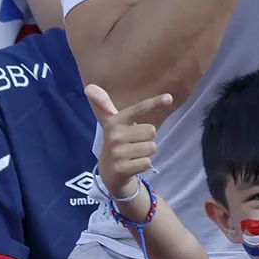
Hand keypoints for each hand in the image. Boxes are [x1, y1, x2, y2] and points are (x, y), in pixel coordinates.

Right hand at [85, 84, 171, 206]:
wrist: (109, 171)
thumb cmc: (117, 142)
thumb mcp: (112, 122)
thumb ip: (104, 103)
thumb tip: (89, 86)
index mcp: (115, 121)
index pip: (139, 109)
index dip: (154, 102)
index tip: (169, 98)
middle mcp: (114, 135)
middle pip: (151, 130)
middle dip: (148, 138)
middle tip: (135, 143)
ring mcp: (117, 152)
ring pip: (151, 147)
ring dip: (146, 152)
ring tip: (134, 154)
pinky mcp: (122, 168)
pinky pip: (147, 162)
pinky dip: (144, 164)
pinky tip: (133, 164)